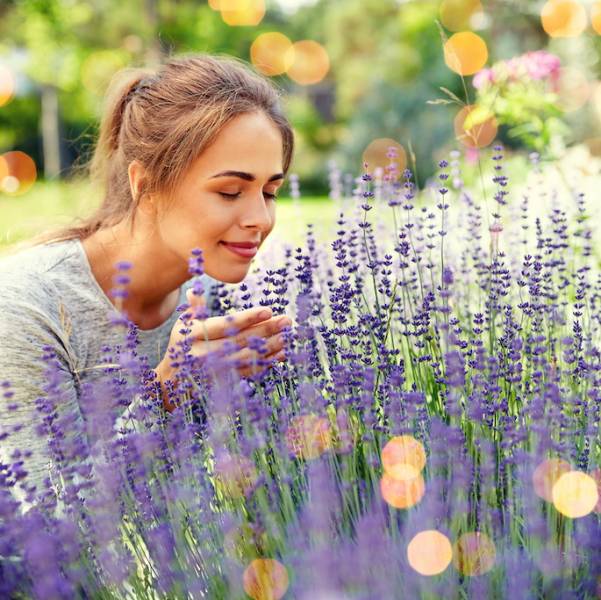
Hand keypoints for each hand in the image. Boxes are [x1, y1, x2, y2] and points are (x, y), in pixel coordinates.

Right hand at [154, 288, 291, 411]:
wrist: (174, 379)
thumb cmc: (184, 343)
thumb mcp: (184, 324)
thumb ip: (194, 308)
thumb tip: (194, 290)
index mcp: (194, 335)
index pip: (224, 325)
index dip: (247, 318)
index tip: (268, 310)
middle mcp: (204, 354)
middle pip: (240, 340)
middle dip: (265, 330)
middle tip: (286, 321)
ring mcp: (215, 370)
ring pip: (247, 357)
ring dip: (269, 347)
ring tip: (287, 337)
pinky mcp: (224, 381)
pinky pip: (249, 371)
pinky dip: (266, 363)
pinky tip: (281, 354)